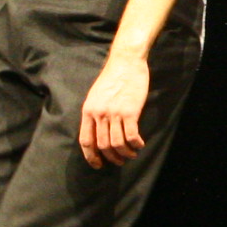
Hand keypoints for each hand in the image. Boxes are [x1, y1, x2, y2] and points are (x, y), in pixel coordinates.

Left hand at [79, 52, 151, 167]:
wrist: (125, 62)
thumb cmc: (112, 77)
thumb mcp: (96, 95)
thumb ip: (95, 113)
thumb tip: (98, 132)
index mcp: (88, 111)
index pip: (86, 141)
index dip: (91, 156)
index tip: (98, 164)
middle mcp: (99, 114)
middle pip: (103, 145)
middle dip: (111, 158)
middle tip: (119, 161)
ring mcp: (114, 113)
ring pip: (117, 144)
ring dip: (125, 154)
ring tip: (131, 154)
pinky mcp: (130, 112)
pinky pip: (131, 136)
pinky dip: (135, 144)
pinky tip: (139, 144)